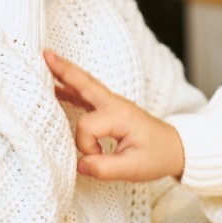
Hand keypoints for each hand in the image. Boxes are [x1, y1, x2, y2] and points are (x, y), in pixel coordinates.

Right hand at [44, 49, 185, 180]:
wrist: (176, 148)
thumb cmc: (157, 156)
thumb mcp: (134, 168)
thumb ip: (104, 168)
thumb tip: (79, 164)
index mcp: (120, 115)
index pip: (87, 126)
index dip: (85, 146)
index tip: (98, 157)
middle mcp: (116, 104)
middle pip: (85, 83)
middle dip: (64, 70)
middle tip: (45, 54)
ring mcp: (114, 103)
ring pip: (86, 85)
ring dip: (65, 75)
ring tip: (45, 64)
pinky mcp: (112, 108)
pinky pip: (88, 95)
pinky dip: (72, 88)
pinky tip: (58, 87)